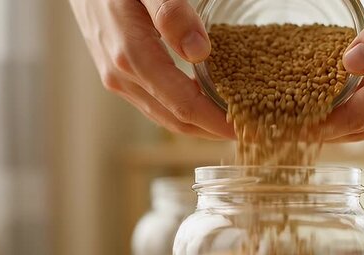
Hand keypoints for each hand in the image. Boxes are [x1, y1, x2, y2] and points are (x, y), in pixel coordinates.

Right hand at [69, 0, 233, 139]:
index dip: (215, 122)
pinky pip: (153, 105)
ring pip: (163, 117)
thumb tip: (199, 52)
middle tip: (247, 131)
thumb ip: (171, 13)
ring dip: (197, 126)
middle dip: (212, 131)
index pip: (182, 105)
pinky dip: (180, 114)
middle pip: (175, 120)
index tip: (244, 128)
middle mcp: (121, 77)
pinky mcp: (116, 77)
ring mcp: (116, 80)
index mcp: (131, 56)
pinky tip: (201, 107)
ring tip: (229, 124)